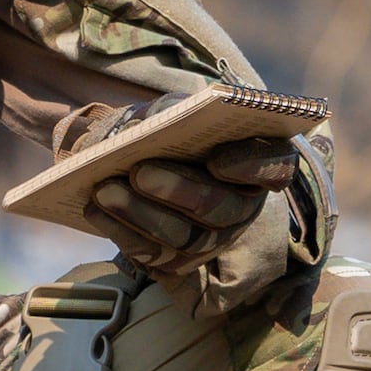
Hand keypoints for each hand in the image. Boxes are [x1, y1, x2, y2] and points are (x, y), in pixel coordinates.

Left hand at [77, 129, 304, 306]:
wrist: (146, 157)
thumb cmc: (171, 127)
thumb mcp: (174, 110)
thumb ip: (172, 112)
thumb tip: (152, 124)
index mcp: (260, 161)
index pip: (275, 167)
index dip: (251, 166)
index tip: (216, 159)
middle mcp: (244, 204)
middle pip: (222, 207)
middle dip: (179, 191)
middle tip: (139, 172)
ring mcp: (215, 237)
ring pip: (187, 237)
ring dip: (142, 215)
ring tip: (104, 190)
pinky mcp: (182, 260)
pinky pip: (157, 257)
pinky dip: (122, 233)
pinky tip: (95, 210)